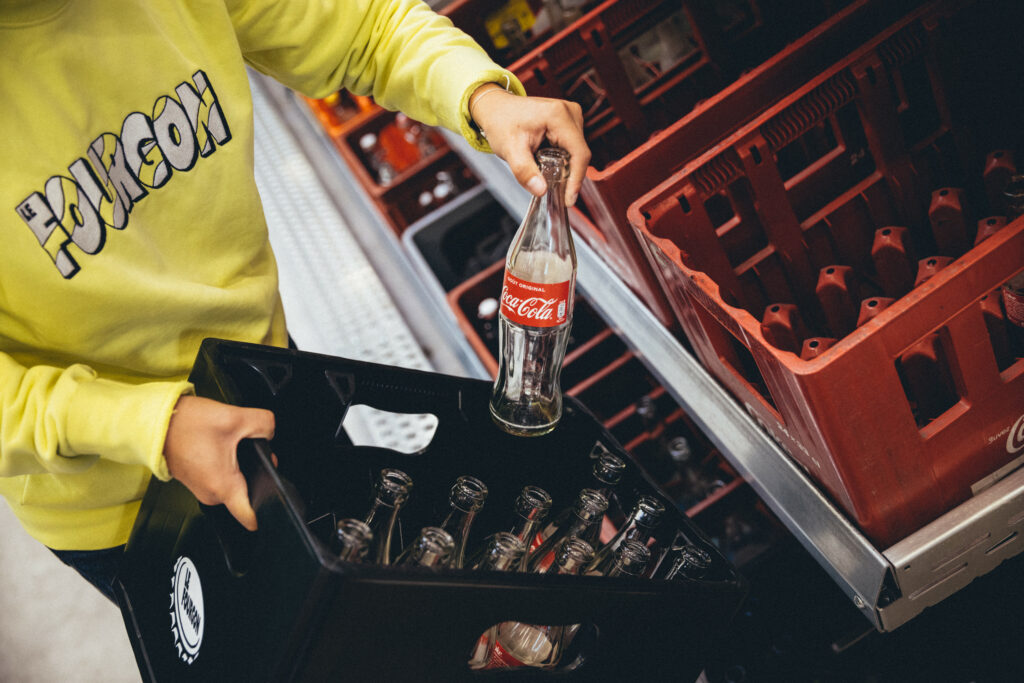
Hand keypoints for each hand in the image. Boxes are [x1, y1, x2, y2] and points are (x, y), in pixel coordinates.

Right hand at [164, 396, 274, 530]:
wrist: (155, 421)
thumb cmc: (185, 425)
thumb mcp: (235, 417)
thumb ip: (264, 424)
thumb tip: (271, 431)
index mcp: (223, 486)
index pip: (251, 517)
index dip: (268, 510)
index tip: (276, 501)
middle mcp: (211, 493)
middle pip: (248, 492)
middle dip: (256, 472)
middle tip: (250, 448)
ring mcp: (202, 488)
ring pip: (234, 482)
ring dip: (239, 464)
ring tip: (231, 443)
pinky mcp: (197, 479)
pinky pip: (220, 476)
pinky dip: (226, 462)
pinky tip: (221, 444)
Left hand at [469, 84, 590, 206]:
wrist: (496, 109)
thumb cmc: (501, 123)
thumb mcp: (510, 149)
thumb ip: (524, 171)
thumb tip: (541, 190)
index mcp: (558, 116)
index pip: (579, 154)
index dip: (576, 179)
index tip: (569, 200)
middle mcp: (569, 112)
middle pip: (579, 154)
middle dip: (568, 175)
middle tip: (553, 191)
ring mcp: (571, 115)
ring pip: (577, 152)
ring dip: (565, 167)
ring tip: (546, 173)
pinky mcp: (569, 121)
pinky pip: (572, 147)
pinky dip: (562, 160)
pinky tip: (548, 164)